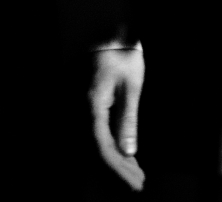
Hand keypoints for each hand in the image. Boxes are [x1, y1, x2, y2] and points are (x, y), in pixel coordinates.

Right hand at [89, 45, 145, 191]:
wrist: (111, 37)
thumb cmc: (123, 57)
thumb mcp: (131, 86)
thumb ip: (128, 119)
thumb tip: (128, 151)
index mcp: (91, 107)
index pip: (101, 147)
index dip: (117, 168)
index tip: (134, 181)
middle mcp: (82, 113)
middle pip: (97, 153)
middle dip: (118, 172)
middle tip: (139, 184)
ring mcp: (83, 113)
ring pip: (96, 148)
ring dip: (115, 164)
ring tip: (136, 175)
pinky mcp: (89, 112)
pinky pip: (97, 138)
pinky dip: (112, 151)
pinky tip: (127, 158)